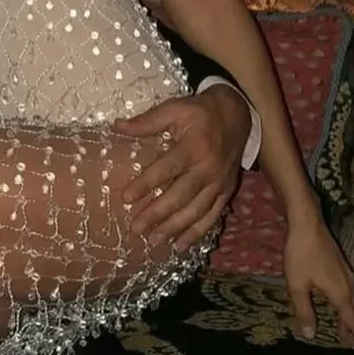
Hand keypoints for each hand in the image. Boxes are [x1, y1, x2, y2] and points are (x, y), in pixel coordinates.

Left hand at [115, 84, 249, 248]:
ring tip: (154, 240)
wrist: (236, 115)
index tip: (126, 199)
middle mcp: (207, 169)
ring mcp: (219, 183)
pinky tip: (181, 245)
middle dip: (157, 214)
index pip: (166, 169)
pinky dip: (197, 232)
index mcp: (193, 147)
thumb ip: (147, 122)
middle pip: (180, 196)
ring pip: (196, 211)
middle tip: (136, 229)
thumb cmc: (200, 112)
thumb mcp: (174, 109)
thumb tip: (117, 127)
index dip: (146, 185)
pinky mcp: (226, 191)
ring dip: (175, 228)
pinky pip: (212, 216)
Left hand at [284, 214, 353, 351]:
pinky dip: (348, 304)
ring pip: (353, 302)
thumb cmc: (301, 255)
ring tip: (351, 331)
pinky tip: (342, 305)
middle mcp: (348, 285)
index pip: (352, 320)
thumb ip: (304, 311)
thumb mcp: (297, 285)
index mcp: (340, 293)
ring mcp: (346, 274)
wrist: (307, 224)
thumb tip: (311, 336)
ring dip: (353, 317)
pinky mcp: (341, 266)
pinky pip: (349, 292)